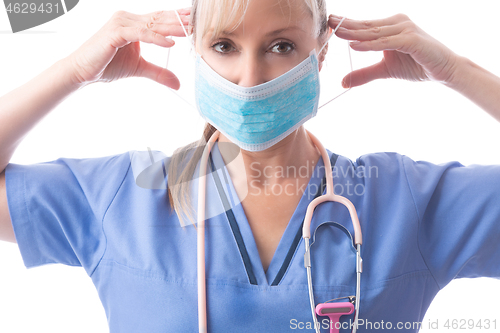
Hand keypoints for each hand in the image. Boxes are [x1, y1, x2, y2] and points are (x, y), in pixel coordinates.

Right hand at [67, 8, 190, 88]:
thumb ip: (159, 72)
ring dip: (173, 28)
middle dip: (181, 21)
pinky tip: (171, 43)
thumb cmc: (107, 65)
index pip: (161, 18)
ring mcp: (121, 23)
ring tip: (191, 31)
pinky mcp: (116, 32)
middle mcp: (128, 19)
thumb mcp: (140, 68)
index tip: (197, 19)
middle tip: (200, 21)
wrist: (82, 71)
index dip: (179, 18)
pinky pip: (141, 34)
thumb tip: (177, 83)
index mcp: (134, 23)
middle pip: (160, 18)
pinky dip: (156, 38)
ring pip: (153, 24)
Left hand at [329, 14, 459, 87]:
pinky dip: (370, 45)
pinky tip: (355, 46)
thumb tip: (343, 82)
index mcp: (390, 26)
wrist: (444, 70)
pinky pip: (386, 42)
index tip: (329, 24)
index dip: (347, 25)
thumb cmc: (416, 65)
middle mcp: (398, 23)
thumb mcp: (384, 70)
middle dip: (346, 25)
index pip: (364, 25)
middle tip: (328, 22)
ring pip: (374, 33)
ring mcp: (406, 29)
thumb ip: (364, 73)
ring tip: (336, 33)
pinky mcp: (412, 40)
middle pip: (367, 26)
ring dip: (355, 33)